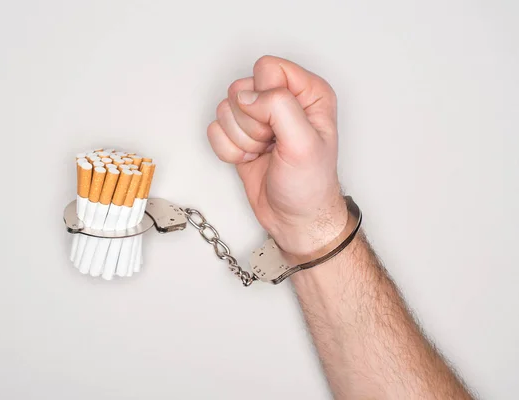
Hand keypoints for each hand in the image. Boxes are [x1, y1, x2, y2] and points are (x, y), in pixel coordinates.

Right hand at [207, 56, 347, 255]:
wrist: (295, 218)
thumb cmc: (310, 186)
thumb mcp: (304, 144)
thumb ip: (279, 108)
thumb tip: (248, 96)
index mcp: (308, 92)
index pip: (267, 68)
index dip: (264, 98)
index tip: (277, 127)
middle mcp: (282, 99)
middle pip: (241, 88)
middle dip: (250, 124)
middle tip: (270, 144)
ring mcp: (259, 117)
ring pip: (225, 109)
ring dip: (240, 140)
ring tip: (263, 153)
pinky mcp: (240, 135)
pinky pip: (215, 130)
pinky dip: (228, 151)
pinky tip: (250, 160)